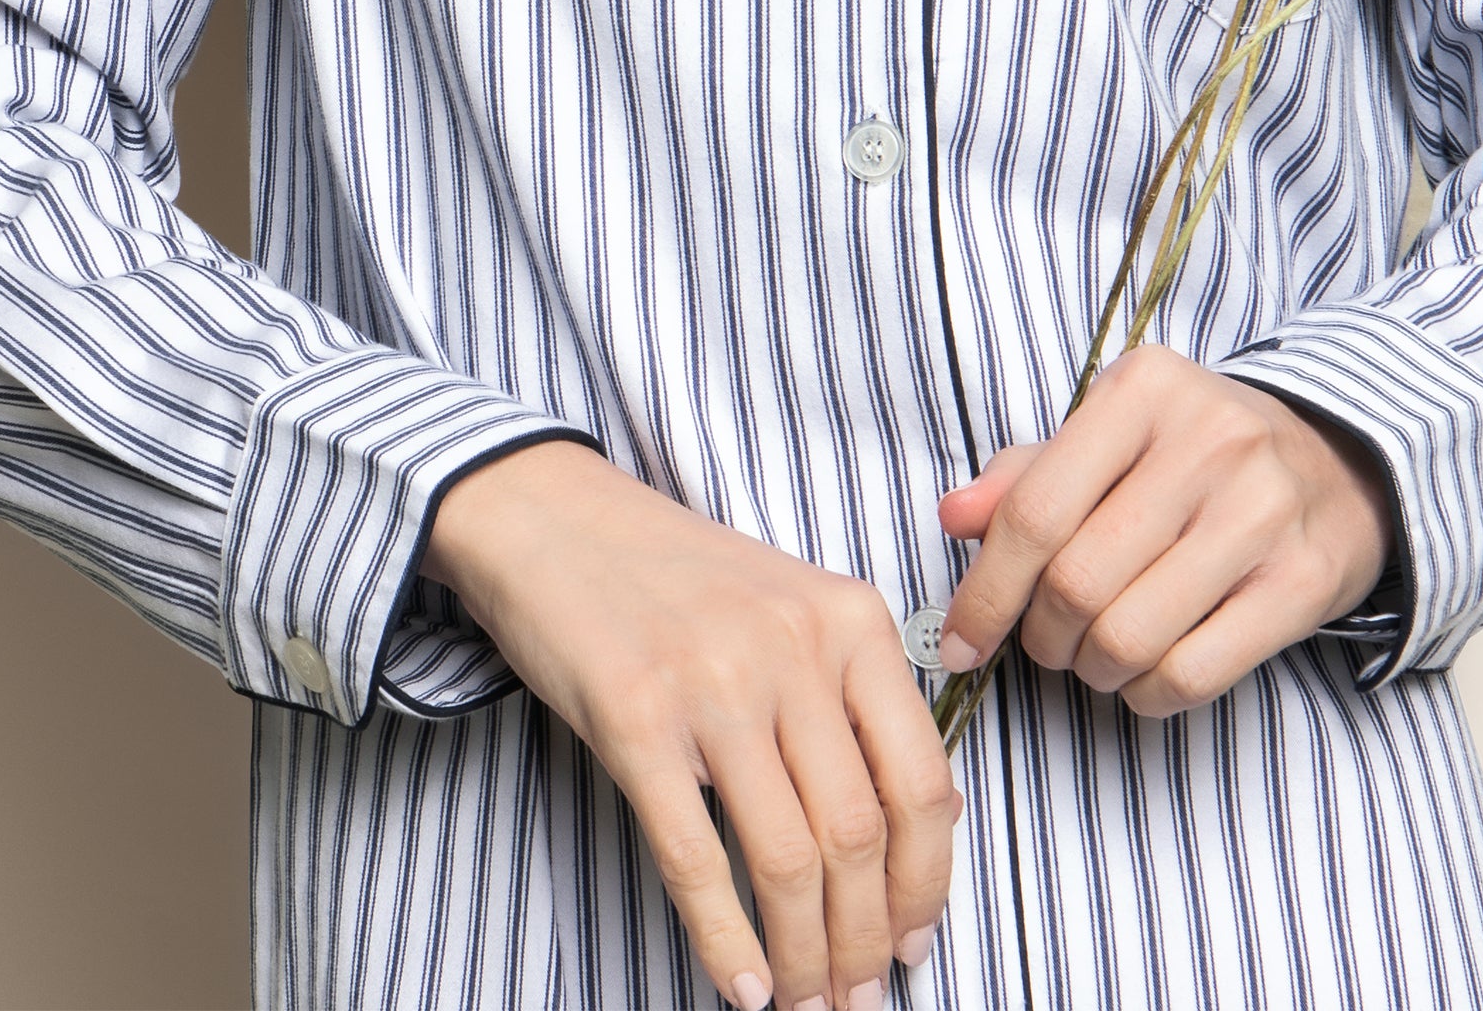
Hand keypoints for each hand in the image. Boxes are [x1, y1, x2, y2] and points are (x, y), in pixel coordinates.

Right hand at [421, 440, 961, 1010]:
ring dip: (805, 957)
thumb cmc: (679, 577)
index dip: (926, 883)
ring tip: (806, 1004)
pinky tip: (743, 984)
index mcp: (850, 619)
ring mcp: (714, 682)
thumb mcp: (792, 608)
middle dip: (864, 941)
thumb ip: (852, 698)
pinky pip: (695, 858)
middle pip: (858, 834)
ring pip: (787, 860)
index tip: (913, 941)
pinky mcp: (636, 720)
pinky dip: (726, 940)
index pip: (923, 780)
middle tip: (858, 999)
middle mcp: (793, 646)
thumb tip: (915, 831)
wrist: (556, 519)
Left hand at [934, 348, 1391, 718]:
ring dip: (1094, 669)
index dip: (984, 593)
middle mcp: (1208, 440)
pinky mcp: (1303, 582)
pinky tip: (1147, 673)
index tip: (958, 644)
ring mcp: (1262, 511)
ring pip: (1129, 636)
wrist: (1339, 464)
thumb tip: (954, 518)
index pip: (1034, 510)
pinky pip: (1193, 675)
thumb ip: (1027, 476)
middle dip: (1042, 636)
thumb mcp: (1112, 437)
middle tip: (1048, 641)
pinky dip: (1148, 694)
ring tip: (1098, 652)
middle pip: (1076, 582)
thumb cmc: (1196, 454)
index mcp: (1144, 388)